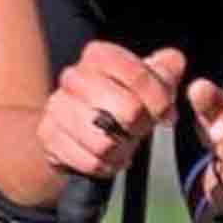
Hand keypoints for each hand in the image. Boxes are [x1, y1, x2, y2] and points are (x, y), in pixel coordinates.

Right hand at [37, 44, 184, 180]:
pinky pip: (89, 161)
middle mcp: (74, 76)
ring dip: (122, 151)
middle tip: (139, 131)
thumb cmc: (119, 101)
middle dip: (141, 128)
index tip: (166, 115)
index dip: (160, 100)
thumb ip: (166, 70)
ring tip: (122, 146)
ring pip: (107, 142)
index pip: (139, 75)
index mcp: (99, 55)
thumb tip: (174, 63)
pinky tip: (106, 158)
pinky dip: (105, 166)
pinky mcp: (47, 135)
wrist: (74, 128)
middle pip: (128, 111)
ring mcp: (57, 106)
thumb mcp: (147, 82)